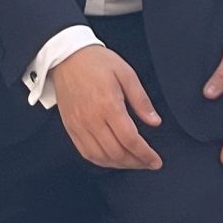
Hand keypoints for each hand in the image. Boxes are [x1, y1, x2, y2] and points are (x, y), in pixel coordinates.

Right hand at [52, 43, 162, 170]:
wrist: (66, 57)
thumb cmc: (97, 62)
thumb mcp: (127, 74)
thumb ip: (141, 100)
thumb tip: (155, 122)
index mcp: (109, 105)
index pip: (130, 139)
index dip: (145, 154)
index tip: (156, 161)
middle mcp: (92, 119)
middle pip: (116, 152)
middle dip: (136, 162)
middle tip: (148, 163)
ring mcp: (79, 125)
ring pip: (100, 157)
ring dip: (120, 165)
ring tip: (134, 163)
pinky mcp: (70, 127)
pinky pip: (86, 152)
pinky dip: (101, 161)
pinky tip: (113, 159)